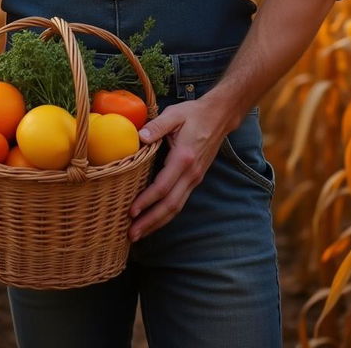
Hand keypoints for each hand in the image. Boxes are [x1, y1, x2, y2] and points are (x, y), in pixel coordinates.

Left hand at [128, 98, 223, 241]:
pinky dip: (166, 214)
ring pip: (176, 207)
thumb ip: (157, 125)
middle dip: (150, 222)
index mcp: (184, 158)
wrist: (219, 117)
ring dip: (157, 222)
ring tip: (139, 234)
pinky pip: (179, 201)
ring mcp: (195, 178)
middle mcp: (191, 173)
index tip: (131, 212)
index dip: (146, 201)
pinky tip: (153, 219)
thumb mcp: (174, 114)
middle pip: (170, 205)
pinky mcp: (195, 179)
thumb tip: (140, 136)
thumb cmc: (193, 114)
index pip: (163, 186)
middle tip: (131, 235)